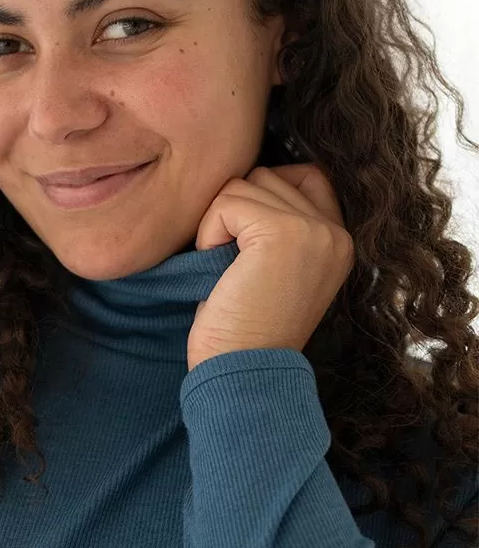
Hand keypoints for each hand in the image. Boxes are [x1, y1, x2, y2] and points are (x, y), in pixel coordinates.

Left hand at [187, 164, 354, 370]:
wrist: (243, 372)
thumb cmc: (243, 329)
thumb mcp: (273, 270)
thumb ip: (277, 225)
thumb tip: (244, 180)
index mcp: (338, 242)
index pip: (307, 174)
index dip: (263, 194)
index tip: (243, 238)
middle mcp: (335, 232)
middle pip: (266, 176)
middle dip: (235, 212)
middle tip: (233, 263)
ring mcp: (313, 230)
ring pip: (242, 185)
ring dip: (219, 224)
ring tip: (227, 269)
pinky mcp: (283, 232)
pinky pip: (225, 203)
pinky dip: (209, 234)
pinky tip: (219, 270)